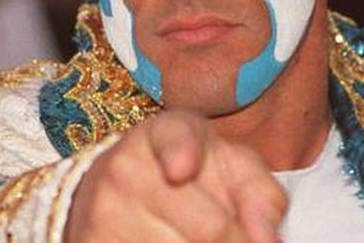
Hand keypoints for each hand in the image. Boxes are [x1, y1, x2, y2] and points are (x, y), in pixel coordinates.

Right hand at [65, 111, 286, 242]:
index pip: (174, 138)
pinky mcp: (94, 242)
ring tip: (198, 238)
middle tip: (241, 239)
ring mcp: (106, 211)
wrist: (116, 190)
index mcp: (166, 132)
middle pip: (209, 228)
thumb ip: (260, 193)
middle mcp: (127, 168)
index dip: (180, 153)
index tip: (180, 169)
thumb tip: (268, 239)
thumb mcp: (228, 166)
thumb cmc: (191, 176)